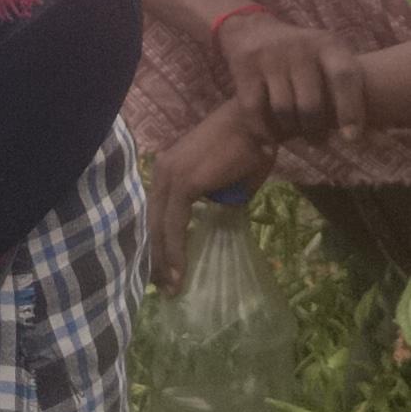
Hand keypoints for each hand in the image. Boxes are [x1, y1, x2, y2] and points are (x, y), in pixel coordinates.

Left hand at [147, 99, 273, 287]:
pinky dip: (176, 250)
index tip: (161, 271)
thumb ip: (215, 203)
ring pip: (160, 227)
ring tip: (170, 288)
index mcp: (168, 170)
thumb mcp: (227, 184)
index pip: (156, 213)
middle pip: (152, 222)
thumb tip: (215, 226)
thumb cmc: (249, 150)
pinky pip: (175, 224)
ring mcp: (170, 175)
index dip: (158, 243)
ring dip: (164, 260)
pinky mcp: (183, 182)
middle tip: (162, 288)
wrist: (258, 123)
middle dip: (156, 258)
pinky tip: (179, 272)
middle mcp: (162, 171)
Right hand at [217, 7, 369, 145]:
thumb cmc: (302, 56)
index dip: (350, 109)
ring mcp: (271, 56)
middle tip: (317, 139)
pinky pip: (255, 110)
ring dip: (290, 131)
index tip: (351, 138)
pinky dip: (263, 132)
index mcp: (328, 45)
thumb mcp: (327, 57)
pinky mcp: (245, 67)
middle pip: (311, 105)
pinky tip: (270, 141)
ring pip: (284, 111)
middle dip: (315, 129)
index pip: (344, 76)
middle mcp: (300, 47)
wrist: (251, 29)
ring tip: (295, 134)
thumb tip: (370, 139)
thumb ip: (346, 90)